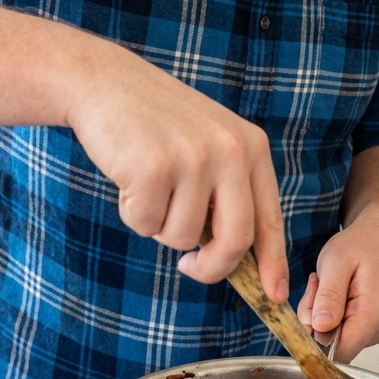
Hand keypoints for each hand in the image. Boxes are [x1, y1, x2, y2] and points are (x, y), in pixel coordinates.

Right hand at [67, 44, 287, 300]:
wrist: (104, 82)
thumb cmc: (155, 122)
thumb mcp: (207, 144)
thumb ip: (226, 192)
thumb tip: (236, 258)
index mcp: (251, 147)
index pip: (269, 217)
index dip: (273, 262)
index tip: (274, 295)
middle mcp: (230, 152)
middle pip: (235, 240)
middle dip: (211, 267)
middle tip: (190, 266)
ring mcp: (193, 159)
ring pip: (182, 237)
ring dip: (159, 224)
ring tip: (148, 183)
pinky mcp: (153, 169)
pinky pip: (144, 224)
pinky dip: (131, 212)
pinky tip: (127, 175)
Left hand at [296, 218, 378, 362]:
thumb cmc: (361, 244)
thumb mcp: (335, 262)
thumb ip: (328, 296)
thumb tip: (320, 328)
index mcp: (375, 313)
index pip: (341, 352)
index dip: (317, 335)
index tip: (312, 304)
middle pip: (336, 346)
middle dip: (317, 320)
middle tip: (318, 286)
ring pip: (337, 339)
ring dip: (323, 315)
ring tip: (329, 285)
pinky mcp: (374, 328)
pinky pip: (344, 332)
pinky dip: (332, 315)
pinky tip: (336, 292)